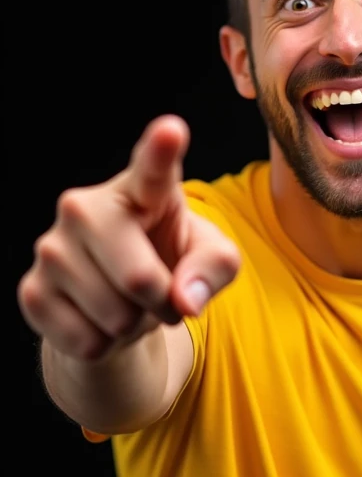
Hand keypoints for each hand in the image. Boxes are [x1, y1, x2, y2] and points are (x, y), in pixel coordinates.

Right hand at [18, 115, 240, 361]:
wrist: (121, 302)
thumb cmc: (171, 261)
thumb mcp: (212, 260)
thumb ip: (215, 269)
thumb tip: (185, 301)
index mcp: (142, 188)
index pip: (152, 167)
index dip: (161, 149)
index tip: (172, 131)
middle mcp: (86, 206)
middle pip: (140, 280)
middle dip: (163, 304)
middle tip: (160, 294)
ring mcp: (51, 247)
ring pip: (114, 317)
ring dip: (134, 325)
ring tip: (128, 304)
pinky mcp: (31, 290)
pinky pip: (87, 341)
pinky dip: (105, 345)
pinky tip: (97, 319)